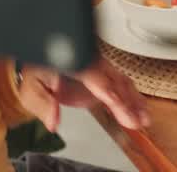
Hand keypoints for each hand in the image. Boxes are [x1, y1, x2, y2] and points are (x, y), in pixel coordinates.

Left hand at [19, 59, 150, 132]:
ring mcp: (99, 68)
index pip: (97, 79)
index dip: (110, 93)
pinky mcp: (103, 75)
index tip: (120, 106)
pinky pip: (121, 84)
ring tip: (144, 118)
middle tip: (137, 119)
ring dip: (134, 100)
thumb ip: (42, 102)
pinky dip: (132, 97)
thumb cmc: (37, 72)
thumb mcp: (32, 87)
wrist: (41, 57)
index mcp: (75, 62)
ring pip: (121, 81)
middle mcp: (91, 63)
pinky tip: (141, 110)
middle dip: (128, 101)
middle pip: (114, 81)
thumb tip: (53, 120)